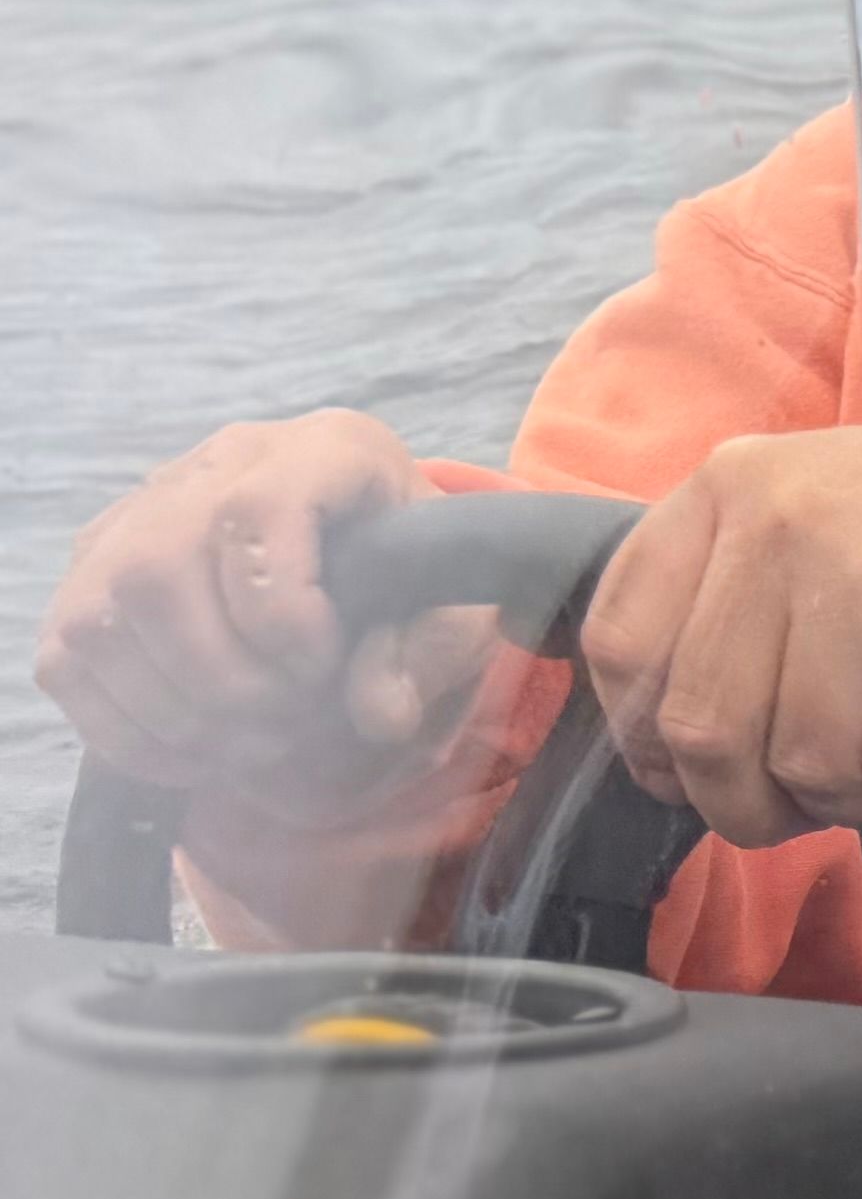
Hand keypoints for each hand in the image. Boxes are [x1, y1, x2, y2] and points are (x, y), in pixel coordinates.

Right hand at [35, 412, 488, 802]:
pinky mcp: (89, 580)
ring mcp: (134, 521)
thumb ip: (428, 653)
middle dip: (221, 677)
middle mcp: (213, 466)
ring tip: (246, 743)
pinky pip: (70, 660)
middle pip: (160, 567)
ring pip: (102, 615)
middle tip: (280, 724)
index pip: (258, 506)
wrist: (363, 554)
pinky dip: (127, 727)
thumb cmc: (411, 575)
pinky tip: (194, 750)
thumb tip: (380, 714)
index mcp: (321, 449)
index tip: (322, 664)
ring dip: (174, 709)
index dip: (283, 606)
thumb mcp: (454, 604)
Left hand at [583, 429, 861, 846]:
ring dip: (848, 799)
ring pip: (794, 767)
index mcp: (738, 482)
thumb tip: (653, 732)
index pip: (621, 640)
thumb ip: (726, 585)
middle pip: (698, 725)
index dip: (643, 731)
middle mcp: (786, 522)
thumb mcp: (820, 508)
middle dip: (744, 794)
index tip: (686, 765)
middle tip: (804, 797)